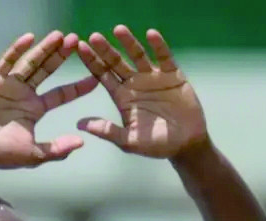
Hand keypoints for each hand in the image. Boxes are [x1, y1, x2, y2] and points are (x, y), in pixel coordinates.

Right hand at [0, 31, 99, 168]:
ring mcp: (9, 85)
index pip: (62, 94)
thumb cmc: (3, 154)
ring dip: (45, 49)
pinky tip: (29, 38)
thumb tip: (81, 142)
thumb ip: (57, 148)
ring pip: (30, 62)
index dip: (78, 86)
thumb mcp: (36, 154)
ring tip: (60, 36)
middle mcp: (25, 93)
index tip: (95, 77)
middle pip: (47, 70)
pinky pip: (7, 62)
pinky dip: (17, 50)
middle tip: (77, 41)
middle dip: (61, 56)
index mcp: (36, 109)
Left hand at [74, 26, 208, 158]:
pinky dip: (159, 46)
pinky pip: (165, 57)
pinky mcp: (172, 75)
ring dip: (129, 43)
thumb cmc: (156, 145)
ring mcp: (153, 77)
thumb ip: (107, 131)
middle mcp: (134, 83)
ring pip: (138, 55)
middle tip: (94, 37)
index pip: (102, 75)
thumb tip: (79, 124)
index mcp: (121, 96)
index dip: (92, 61)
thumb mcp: (129, 141)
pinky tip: (151, 34)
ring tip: (119, 30)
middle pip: (117, 62)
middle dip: (105, 50)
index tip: (80, 48)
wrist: (186, 145)